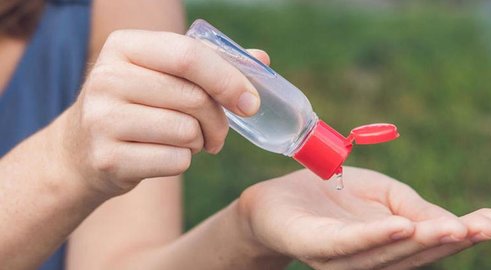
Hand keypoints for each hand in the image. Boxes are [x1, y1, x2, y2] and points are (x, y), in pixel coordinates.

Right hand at [53, 30, 269, 195]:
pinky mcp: (107, 158)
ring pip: (187, 131)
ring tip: (187, 142)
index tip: (251, 102)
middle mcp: (107, 78)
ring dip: (199, 142)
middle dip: (219, 120)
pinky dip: (183, 162)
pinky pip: (175, 161)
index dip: (229, 79)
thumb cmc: (136, 107)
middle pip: (194, 97)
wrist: (80, 151)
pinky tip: (165, 156)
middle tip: (219, 133)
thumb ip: (210, 65)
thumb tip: (261, 59)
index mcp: (124, 46)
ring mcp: (102, 119)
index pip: (189, 55)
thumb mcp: (162, 76)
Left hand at [237, 167, 490, 268]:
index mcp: (386, 246)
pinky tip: (399, 227)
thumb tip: (452, 223)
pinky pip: (346, 244)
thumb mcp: (381, 192)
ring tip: (452, 228)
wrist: (276, 198)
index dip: (462, 234)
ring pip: (386, 254)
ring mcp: (341, 258)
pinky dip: (374, 237)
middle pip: (412, 254)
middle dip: (450, 241)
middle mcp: (368, 259)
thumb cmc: (331, 194)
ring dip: (420, 242)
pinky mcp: (315, 246)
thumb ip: (412, 206)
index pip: (427, 243)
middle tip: (483, 227)